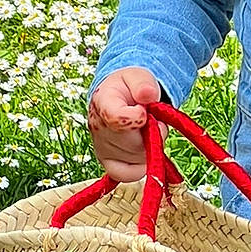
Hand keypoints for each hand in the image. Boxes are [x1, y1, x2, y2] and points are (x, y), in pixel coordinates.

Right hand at [87, 68, 163, 182]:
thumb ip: (144, 84)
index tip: (144, 111)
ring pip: (136, 158)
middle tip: (153, 119)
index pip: (117, 119)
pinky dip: (143, 165)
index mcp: (103, 103)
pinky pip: (128, 175)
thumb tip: (149, 95)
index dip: (138, 118)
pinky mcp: (109, 163)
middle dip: (151, 132)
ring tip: (147, 129)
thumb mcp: (138, 76)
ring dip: (150, 146)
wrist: (119, 96)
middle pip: (133, 143)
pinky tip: (146, 149)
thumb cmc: (129, 86)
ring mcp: (101, 148)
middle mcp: (97, 128)